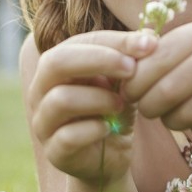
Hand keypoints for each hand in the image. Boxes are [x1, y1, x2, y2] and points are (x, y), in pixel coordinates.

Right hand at [25, 30, 157, 183]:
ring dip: (99, 99)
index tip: (148, 44)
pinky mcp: (53, 151)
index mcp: (55, 65)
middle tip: (131, 69)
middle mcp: (41, 90)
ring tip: (121, 104)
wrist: (110, 156)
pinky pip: (68, 136)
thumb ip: (131, 57)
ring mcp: (43, 122)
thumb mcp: (124, 81)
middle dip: (99, 61)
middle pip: (56, 63)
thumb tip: (150, 35)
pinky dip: (94, 129)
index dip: (113, 41)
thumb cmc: (113, 109)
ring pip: (61, 99)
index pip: (77, 43)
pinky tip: (109, 129)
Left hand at [120, 22, 191, 155]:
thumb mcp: (184, 61)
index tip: (131, 94)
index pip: (153, 60)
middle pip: (167, 90)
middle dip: (151, 107)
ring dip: (175, 122)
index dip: (135, 84)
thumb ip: (151, 61)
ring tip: (179, 116)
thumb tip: (117, 69)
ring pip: (188, 113)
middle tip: (150, 111)